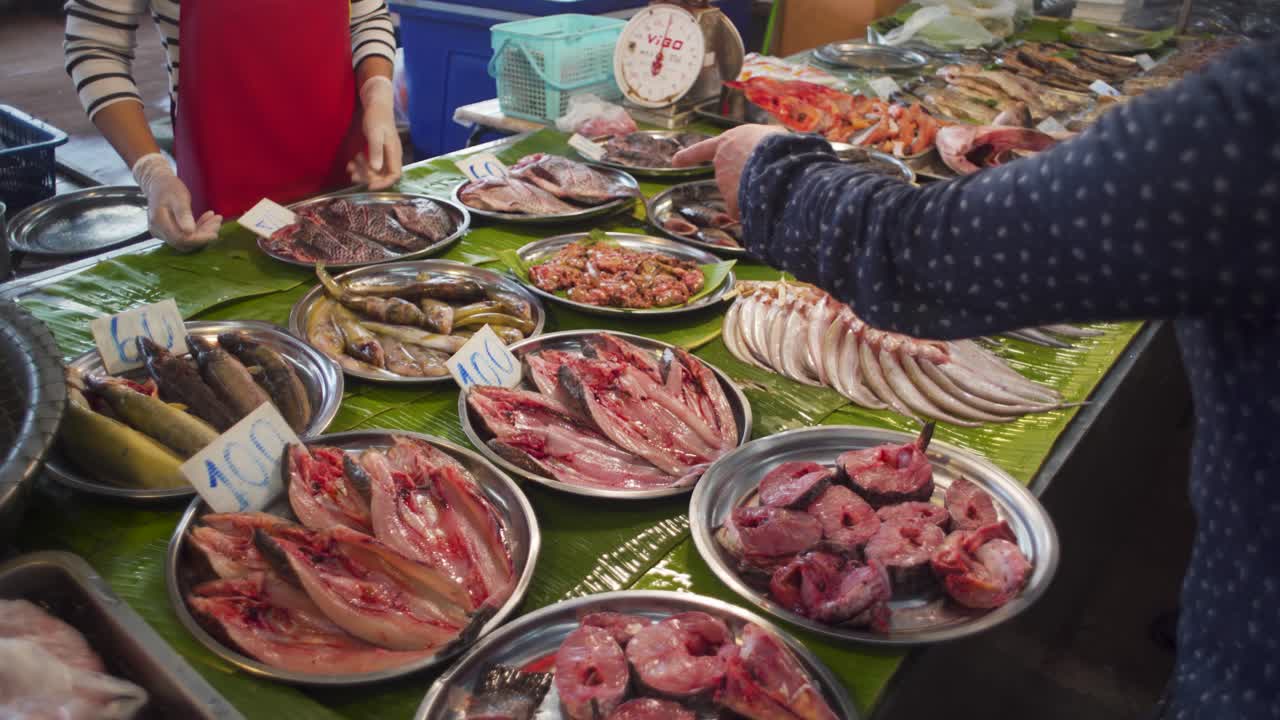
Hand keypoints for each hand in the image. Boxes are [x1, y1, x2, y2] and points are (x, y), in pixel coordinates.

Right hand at [132, 153, 220, 250]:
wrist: (158, 183)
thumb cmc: (169, 187)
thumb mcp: (179, 197)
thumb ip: (183, 214)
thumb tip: (189, 231)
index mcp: (159, 222)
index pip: (181, 239)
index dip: (199, 239)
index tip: (215, 234)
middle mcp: (158, 231)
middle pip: (184, 242)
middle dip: (203, 235)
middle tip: (218, 222)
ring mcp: (161, 233)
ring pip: (186, 240)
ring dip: (203, 232)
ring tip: (216, 219)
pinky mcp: (168, 232)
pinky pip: (185, 235)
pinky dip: (198, 229)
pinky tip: (208, 219)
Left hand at [349, 76, 402, 190]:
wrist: (376, 103)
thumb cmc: (377, 117)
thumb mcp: (375, 134)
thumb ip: (376, 151)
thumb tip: (376, 169)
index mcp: (394, 152)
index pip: (394, 175)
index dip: (383, 183)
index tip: (369, 186)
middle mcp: (391, 156)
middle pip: (383, 175)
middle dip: (368, 178)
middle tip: (354, 174)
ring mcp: (385, 154)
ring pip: (376, 171)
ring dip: (363, 173)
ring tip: (350, 167)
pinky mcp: (378, 151)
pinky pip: (371, 164)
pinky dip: (361, 166)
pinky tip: (352, 162)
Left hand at [672, 125, 786, 217]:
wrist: (775, 156)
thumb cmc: (777, 142)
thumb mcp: (769, 135)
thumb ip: (760, 146)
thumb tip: (768, 157)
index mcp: (728, 141)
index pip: (703, 149)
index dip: (689, 156)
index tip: (674, 161)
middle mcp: (721, 161)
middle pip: (729, 176)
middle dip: (742, 180)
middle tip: (764, 176)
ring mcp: (724, 181)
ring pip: (739, 193)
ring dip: (752, 193)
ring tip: (772, 183)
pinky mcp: (731, 200)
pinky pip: (742, 210)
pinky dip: (751, 212)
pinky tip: (765, 203)